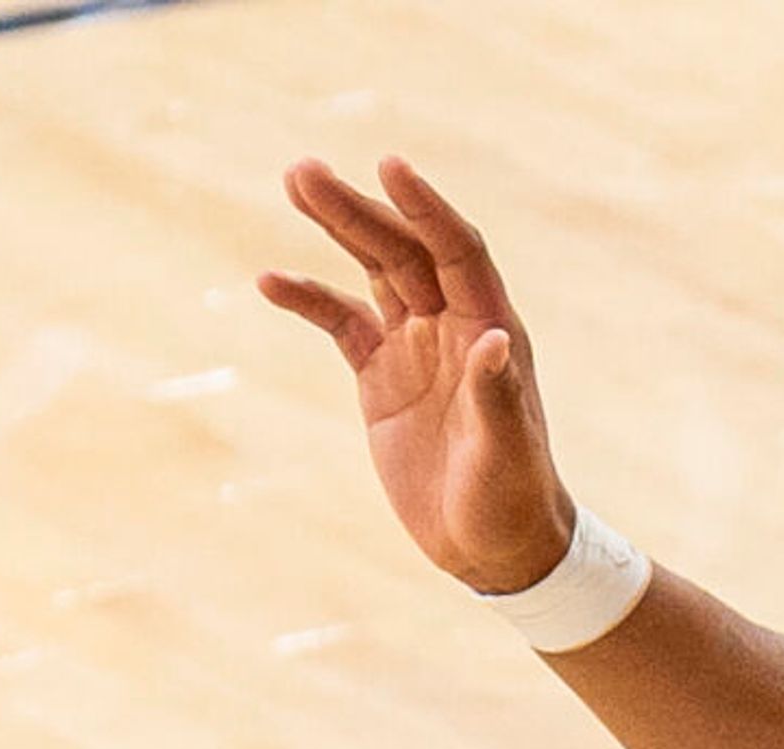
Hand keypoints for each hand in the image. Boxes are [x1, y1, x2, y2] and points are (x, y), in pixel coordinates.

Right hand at [259, 156, 574, 593]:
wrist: (493, 548)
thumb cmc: (512, 503)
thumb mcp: (506, 455)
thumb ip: (496, 398)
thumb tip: (492, 341)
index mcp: (491, 333)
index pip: (458, 252)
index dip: (426, 209)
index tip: (390, 165)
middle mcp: (454, 329)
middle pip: (404, 250)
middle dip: (357, 210)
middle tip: (302, 171)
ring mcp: (416, 348)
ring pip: (374, 271)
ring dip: (337, 228)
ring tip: (293, 181)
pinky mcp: (382, 377)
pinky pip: (341, 323)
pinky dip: (309, 299)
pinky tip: (271, 281)